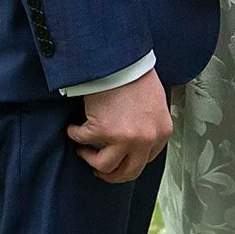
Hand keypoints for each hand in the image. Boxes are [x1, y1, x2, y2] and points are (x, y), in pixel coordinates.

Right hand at [65, 68, 171, 183]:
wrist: (121, 59)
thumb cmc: (136, 75)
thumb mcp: (155, 104)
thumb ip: (150, 125)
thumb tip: (137, 140)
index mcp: (161, 133)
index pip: (146, 160)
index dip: (129, 161)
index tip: (118, 159)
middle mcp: (145, 139)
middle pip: (128, 173)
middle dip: (111, 174)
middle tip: (99, 169)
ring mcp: (124, 138)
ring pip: (104, 166)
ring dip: (90, 159)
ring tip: (83, 150)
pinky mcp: (102, 131)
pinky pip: (82, 141)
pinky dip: (74, 135)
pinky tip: (73, 128)